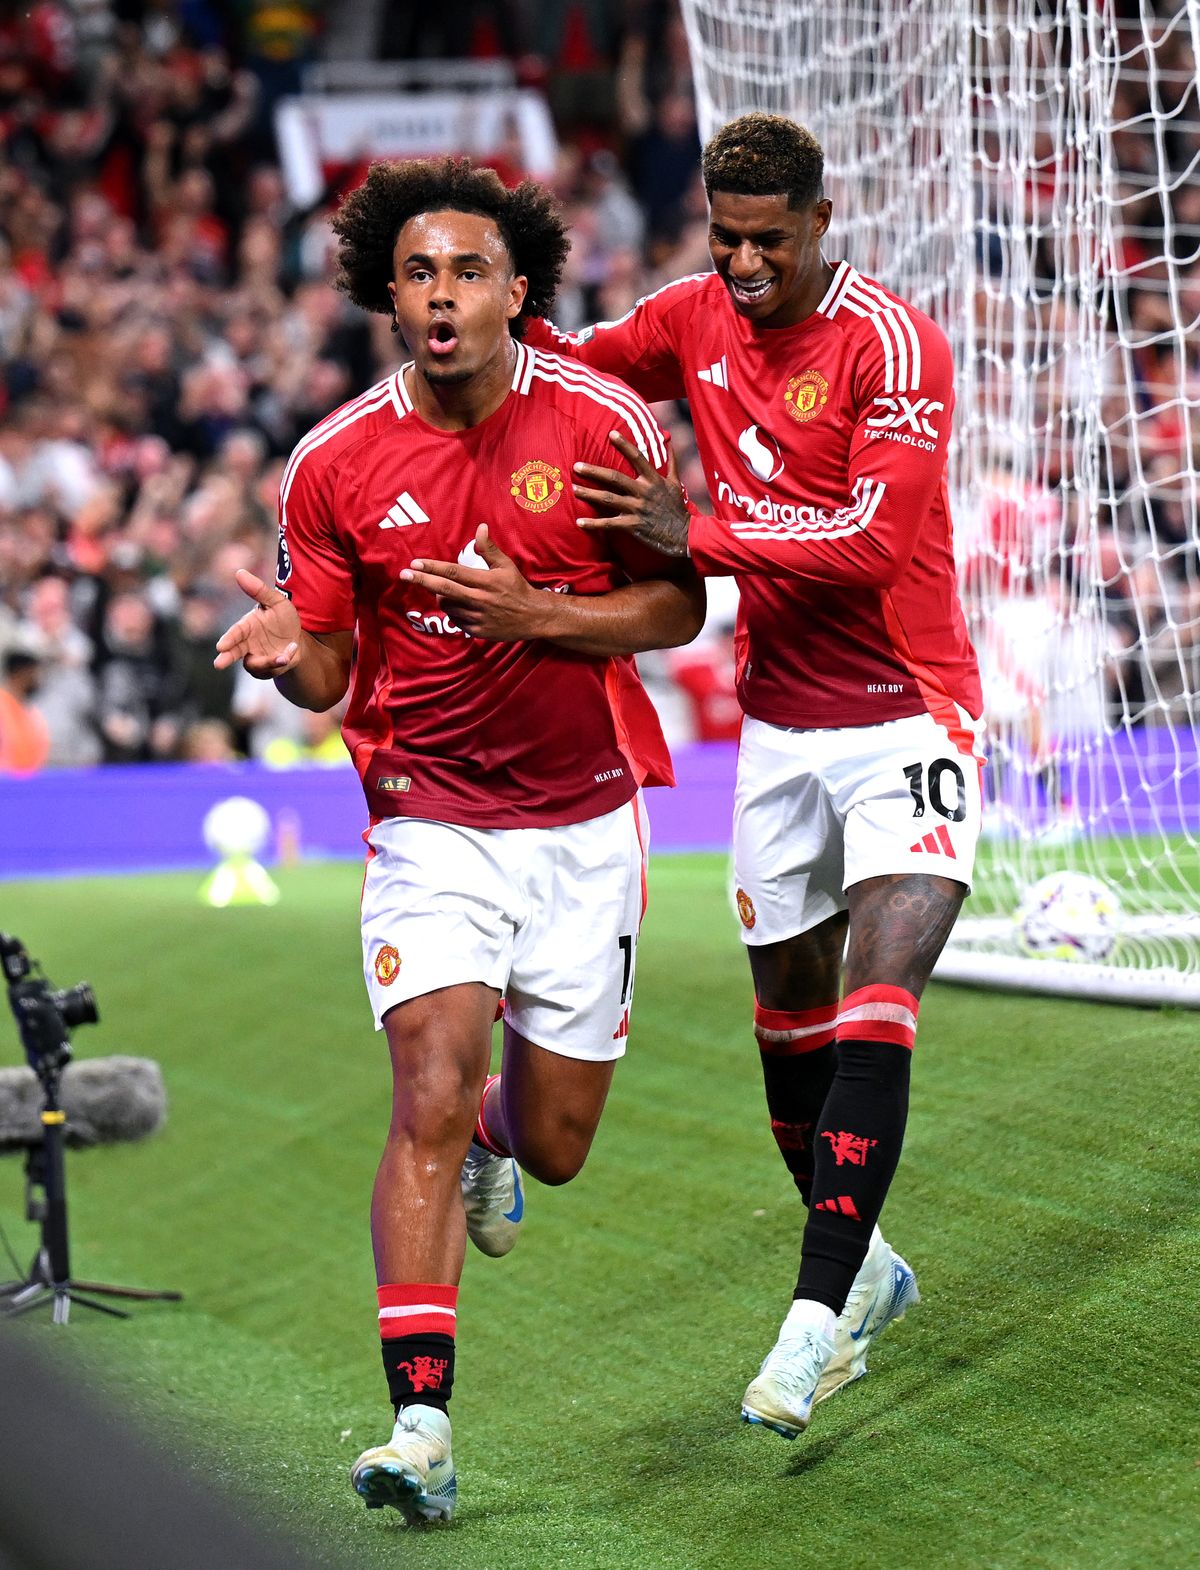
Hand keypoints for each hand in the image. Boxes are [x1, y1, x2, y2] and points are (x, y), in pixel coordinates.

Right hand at [213, 568, 302, 675]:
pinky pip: (271, 669)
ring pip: (254, 664)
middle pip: (233, 653)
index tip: (220, 646)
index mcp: (246, 627)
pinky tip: (290, 653)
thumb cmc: (283, 618)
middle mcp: (247, 644)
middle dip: (226, 658)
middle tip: (218, 664)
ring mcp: (256, 658)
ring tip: (282, 658)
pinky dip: (280, 662)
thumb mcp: (276, 602)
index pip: (234, 633)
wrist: (298, 638)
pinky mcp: (267, 668)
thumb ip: (258, 590)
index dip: (228, 640)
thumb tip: (239, 572)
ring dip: (267, 662)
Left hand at [399, 525, 553, 641]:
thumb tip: (480, 527)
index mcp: (485, 582)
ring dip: (441, 597)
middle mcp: (480, 600)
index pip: (453, 573)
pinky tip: (461, 606)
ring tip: (446, 591)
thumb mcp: (506, 566)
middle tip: (404, 575)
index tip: (415, 564)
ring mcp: (478, 617)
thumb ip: (489, 549)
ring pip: (447, 606)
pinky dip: (453, 611)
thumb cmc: (518, 588)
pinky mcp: (477, 631)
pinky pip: (456, 620)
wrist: (533, 617)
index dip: (432, 568)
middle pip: (444, 590)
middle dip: (422, 581)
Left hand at [573, 431, 690, 556]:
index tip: (610, 433)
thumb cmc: (677, 508)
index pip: (637, 457)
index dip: (624, 444)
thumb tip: (669, 441)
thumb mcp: (676, 483)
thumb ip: (671, 462)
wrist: (685, 535)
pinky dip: (594, 524)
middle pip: (614, 478)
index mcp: (653, 479)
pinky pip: (610, 524)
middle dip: (594, 471)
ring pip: (608, 499)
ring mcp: (637, 509)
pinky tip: (579, 522)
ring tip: (573, 489)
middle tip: (576, 466)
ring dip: (589, 494)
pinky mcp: (633, 526)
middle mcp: (643, 492)